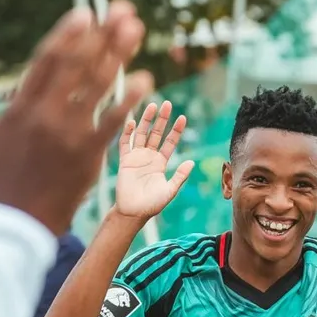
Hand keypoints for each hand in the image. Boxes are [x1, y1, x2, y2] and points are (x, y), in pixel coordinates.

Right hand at [0, 0, 153, 234]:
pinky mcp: (88, 158)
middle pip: (78, 66)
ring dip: (118, 56)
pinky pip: (113, 124)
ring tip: (135, 31)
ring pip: (97, 88)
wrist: (8, 228)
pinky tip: (145, 80)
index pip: (47, 62)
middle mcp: (46, 116)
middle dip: (102, 37)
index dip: (68, 35)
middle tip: (122, 12)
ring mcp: (69, 136)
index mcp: (19, 108)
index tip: (85, 14)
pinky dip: (129, 101)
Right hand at [114, 101, 194, 218]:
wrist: (133, 212)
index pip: (170, 142)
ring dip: (146, 120)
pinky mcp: (125, 161)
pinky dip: (128, 133)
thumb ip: (180, 176)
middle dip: (161, 119)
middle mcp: (149, 157)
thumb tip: (192, 162)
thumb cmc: (152, 204)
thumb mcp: (170, 190)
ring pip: (141, 134)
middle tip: (167, 104)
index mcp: (160, 163)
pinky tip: (132, 122)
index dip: (176, 130)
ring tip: (152, 106)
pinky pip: (125, 144)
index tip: (182, 117)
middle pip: (156, 133)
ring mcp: (136, 157)